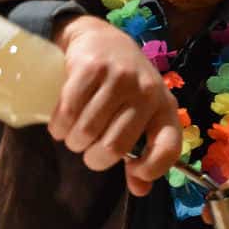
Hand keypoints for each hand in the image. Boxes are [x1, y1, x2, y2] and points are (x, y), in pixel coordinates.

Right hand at [49, 15, 180, 195]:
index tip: (132, 171)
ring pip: (88, 131)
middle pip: (115, 146)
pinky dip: (59, 125)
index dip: (151, 169)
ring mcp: (120, 77)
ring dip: (73, 141)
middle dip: (93, 158)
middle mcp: (147, 92)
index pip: (169, 147)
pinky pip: (68, 111)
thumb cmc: (123, 85)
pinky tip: (60, 123)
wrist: (101, 38)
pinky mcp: (92, 67)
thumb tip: (140, 190)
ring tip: (72, 134)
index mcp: (165, 107)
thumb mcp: (140, 115)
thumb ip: (142, 152)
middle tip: (86, 149)